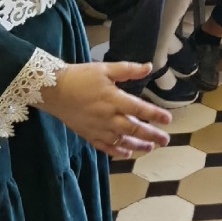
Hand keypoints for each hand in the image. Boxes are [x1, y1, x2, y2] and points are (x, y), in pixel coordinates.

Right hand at [37, 61, 172, 158]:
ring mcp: (97, 128)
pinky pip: (105, 146)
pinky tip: (127, 153)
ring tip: (150, 148)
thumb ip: (128, 70)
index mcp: (113, 98)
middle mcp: (107, 116)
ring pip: (121, 140)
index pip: (139, 108)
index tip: (168, 120)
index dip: (155, 114)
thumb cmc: (80, 76)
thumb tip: (148, 67)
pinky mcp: (88, 134)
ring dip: (137, 145)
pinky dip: (117, 151)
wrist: (53, 90)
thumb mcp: (104, 68)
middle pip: (133, 128)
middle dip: (151, 135)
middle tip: (165, 140)